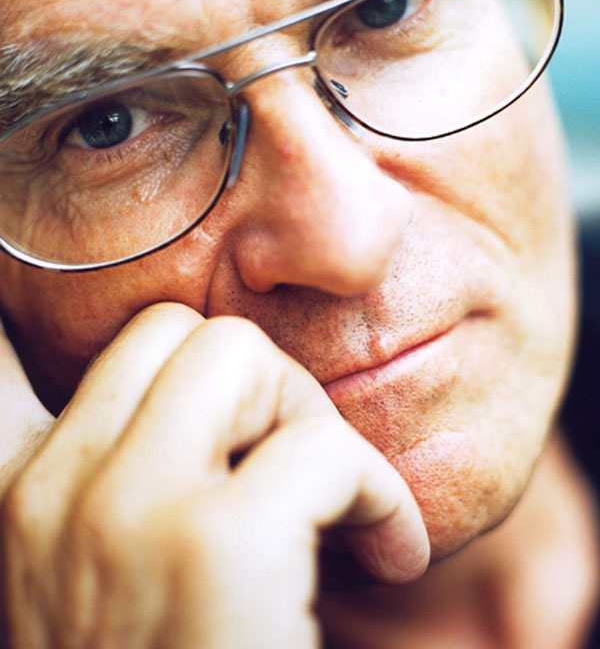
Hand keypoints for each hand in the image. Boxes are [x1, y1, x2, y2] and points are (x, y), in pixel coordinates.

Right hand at [0, 304, 428, 647]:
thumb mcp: (99, 582)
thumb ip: (111, 490)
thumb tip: (181, 404)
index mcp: (19, 498)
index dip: (22, 314)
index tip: (157, 354)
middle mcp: (54, 492)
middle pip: (176, 332)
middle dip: (253, 383)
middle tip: (290, 468)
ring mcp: (127, 514)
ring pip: (240, 352)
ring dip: (309, 420)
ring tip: (331, 506)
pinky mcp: (219, 547)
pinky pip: (323, 446)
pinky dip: (376, 491)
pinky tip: (384, 552)